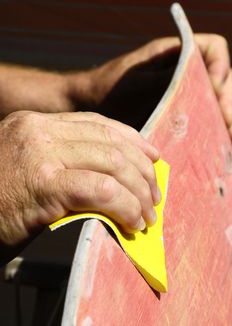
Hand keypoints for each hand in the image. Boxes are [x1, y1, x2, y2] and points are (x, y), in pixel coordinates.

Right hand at [0, 111, 159, 262]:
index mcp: (39, 123)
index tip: (153, 157)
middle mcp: (40, 131)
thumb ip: (63, 159)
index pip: (99, 123)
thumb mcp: (29, 164)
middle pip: (111, 143)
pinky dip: (123, 206)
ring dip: (138, 192)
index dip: (133, 140)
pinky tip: (131, 221)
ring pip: (111, 164)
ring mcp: (40, 154)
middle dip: (142, 170)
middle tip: (154, 195)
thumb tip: (109, 172)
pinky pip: (99, 190)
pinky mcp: (42, 183)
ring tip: (147, 215)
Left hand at [84, 34, 231, 134]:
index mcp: (172, 53)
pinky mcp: (173, 109)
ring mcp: (177, 90)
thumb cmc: (105, 88)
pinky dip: (207, 126)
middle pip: (219, 77)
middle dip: (226, 100)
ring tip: (224, 136)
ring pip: (211, 97)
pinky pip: (198, 113)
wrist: (86, 103)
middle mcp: (179, 69)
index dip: (221, 68)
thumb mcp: (136, 84)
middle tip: (226, 126)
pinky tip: (209, 141)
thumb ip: (166, 82)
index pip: (212, 49)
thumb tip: (199, 87)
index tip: (216, 94)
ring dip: (221, 115)